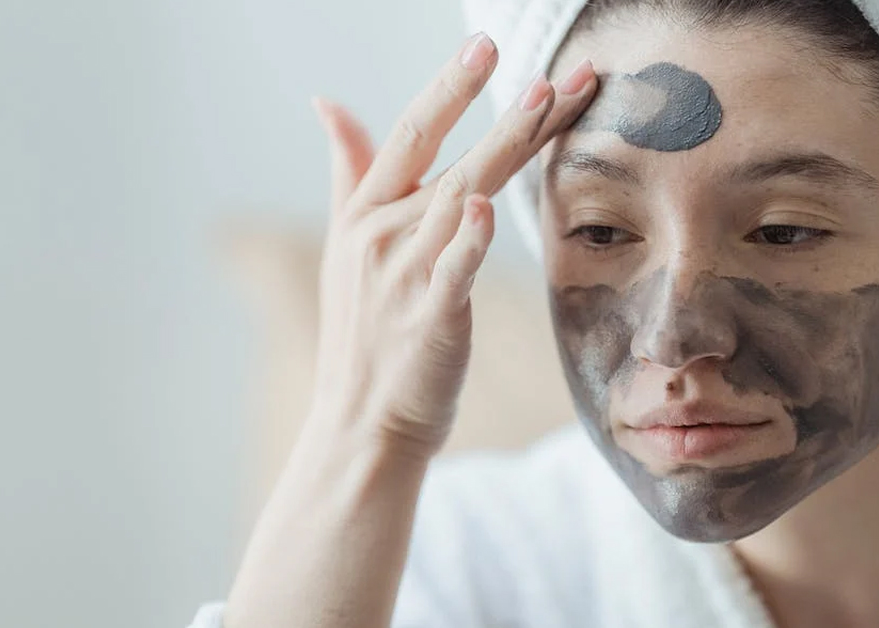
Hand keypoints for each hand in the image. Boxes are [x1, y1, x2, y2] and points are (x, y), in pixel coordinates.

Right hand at [305, 33, 597, 459]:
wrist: (361, 422)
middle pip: (452, 157)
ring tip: (548, 101)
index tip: (487, 46)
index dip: (450, 87)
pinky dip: (470, 238)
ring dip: (506, 147)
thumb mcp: (345, 245)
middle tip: (550, 68)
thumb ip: (348, 171)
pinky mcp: (431, 318)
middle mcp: (382, 234)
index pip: (411, 134)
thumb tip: (328, 102)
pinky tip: (489, 205)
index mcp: (364, 213)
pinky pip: (454, 270)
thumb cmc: (365, 333)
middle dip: (504, 109)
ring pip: (464, 197)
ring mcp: (405, 275)